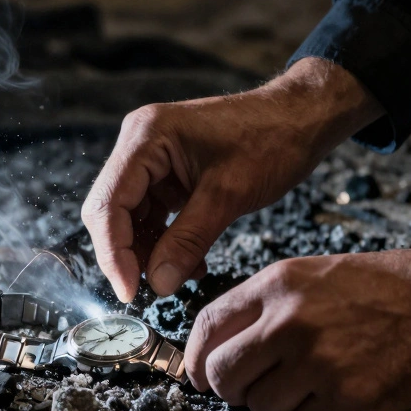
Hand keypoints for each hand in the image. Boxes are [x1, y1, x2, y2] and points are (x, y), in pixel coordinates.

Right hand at [82, 58, 382, 301]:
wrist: (301, 118)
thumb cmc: (272, 140)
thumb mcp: (228, 195)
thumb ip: (188, 241)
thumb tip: (157, 284)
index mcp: (146, 137)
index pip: (108, 204)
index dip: (113, 252)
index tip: (129, 292)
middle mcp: (139, 144)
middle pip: (111, 211)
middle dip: (130, 253)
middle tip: (154, 288)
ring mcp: (152, 158)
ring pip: (131, 218)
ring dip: (151, 251)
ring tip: (184, 273)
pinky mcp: (168, 173)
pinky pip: (153, 215)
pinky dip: (167, 242)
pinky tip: (192, 261)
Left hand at [184, 248, 410, 410]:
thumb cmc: (383, 289)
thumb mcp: (311, 275)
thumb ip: (263, 307)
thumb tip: (218, 347)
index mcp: (276, 285)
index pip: (207, 326)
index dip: (193, 359)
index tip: (196, 375)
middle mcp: (288, 322)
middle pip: (221, 374)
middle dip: (229, 390)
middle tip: (249, 390)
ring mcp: (316, 361)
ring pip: (259, 405)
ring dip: (276, 405)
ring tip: (308, 384)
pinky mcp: (346, 396)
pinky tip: (340, 391)